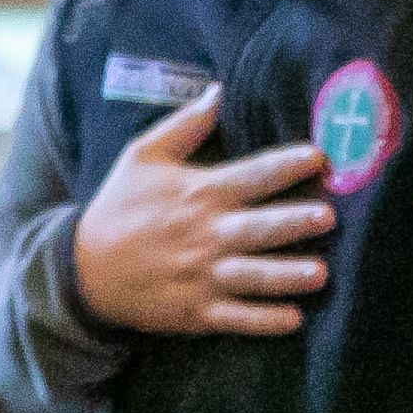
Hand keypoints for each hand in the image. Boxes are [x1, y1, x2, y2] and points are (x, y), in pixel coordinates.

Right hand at [69, 86, 338, 336]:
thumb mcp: (141, 155)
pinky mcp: (195, 311)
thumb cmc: (120, 206)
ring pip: (254, 276)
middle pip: (259, 227)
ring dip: (287, 275)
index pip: (253, 176)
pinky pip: (236, 318)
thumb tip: (218, 92)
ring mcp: (202, 276)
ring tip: (321, 273)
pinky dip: (264, 320)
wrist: (84, 269)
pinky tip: (293, 319)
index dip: (288, 166)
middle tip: (328, 216)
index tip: (319, 158)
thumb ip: (184, 125)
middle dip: (294, 222)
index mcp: (199, 193)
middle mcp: (206, 234)